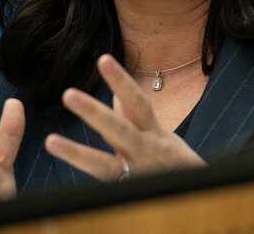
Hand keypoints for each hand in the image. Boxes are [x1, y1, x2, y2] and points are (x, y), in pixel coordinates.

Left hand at [44, 54, 205, 180]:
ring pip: (106, 165)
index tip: (102, 59)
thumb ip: (136, 120)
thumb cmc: (176, 163)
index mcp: (155, 133)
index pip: (137, 102)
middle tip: (68, 94)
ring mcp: (140, 176)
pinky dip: (89, 184)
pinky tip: (68, 181)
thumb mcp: (161, 137)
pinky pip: (106, 189)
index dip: (120, 81)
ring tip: (51, 142)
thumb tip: (117, 99)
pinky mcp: (133, 194)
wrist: (202, 193)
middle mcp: (148, 152)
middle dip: (93, 112)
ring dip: (77, 154)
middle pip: (120, 129)